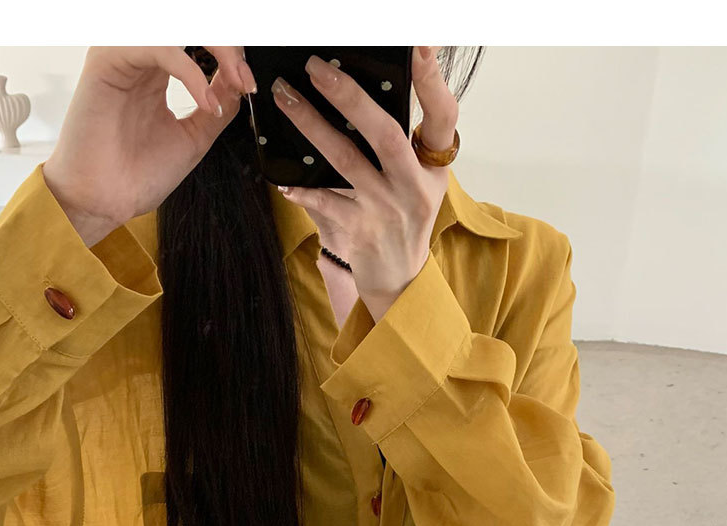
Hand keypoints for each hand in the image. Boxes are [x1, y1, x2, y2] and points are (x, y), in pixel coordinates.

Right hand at [42, 46, 255, 245]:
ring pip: (176, 29)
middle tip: (245, 78)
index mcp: (157, 72)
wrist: (105, 202)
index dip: (230, 57)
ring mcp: (124, 56)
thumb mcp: (193, 138)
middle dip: (227, 47)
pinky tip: (205, 99)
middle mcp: (141, 59)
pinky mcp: (107, 60)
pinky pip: (158, 47)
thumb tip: (239, 80)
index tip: (250, 84)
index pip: (199, 43)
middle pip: (190, 29)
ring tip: (234, 82)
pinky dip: (190, 71)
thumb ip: (217, 106)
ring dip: (216, 48)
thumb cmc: (136, 176)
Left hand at [271, 47, 457, 319]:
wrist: (398, 278)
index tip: (420, 47)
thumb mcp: (418, 180)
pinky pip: (326, 204)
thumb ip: (402, 144)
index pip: (443, 115)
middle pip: (385, 133)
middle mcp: (413, 186)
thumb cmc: (404, 218)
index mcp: (433, 165)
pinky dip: (303, 191)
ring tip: (285, 97)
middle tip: (316, 68)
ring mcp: (387, 209)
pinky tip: (283, 182)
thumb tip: (360, 95)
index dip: (433, 81)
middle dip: (349, 96)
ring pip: (346, 160)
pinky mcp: (361, 232)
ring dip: (312, 125)